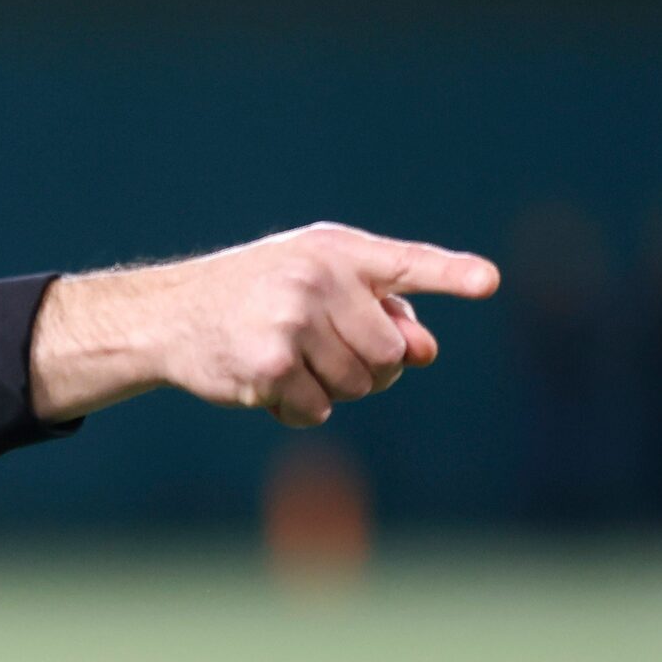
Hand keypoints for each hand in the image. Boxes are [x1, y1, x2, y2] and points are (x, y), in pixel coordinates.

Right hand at [29, 223, 499, 427]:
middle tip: (328, 354)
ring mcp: (294, 320)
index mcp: (337, 251)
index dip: (451, 274)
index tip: (489, 281)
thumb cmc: (256, 297)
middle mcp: (317, 278)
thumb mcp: (317, 285)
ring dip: (333, 390)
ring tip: (291, 364)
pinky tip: (269, 385)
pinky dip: (300, 410)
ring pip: (360, 386)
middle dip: (372, 368)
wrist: (172, 315)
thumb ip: (379, 310)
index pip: (407, 264)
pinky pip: (320, 409)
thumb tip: (426, 351)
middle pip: (392, 352)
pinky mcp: (272, 363)